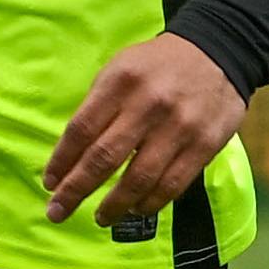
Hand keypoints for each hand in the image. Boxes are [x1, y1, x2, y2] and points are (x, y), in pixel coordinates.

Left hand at [41, 32, 245, 230]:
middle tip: (57, 213)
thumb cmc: (158, 65)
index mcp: (120, 82)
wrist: (218, 51)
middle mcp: (148, 105)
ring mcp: (179, 127)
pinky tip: (137, 208)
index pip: (81, 129)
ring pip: (139, 179)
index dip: (61, 161)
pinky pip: (173, 184)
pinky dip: (151, 203)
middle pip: (104, 158)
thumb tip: (73, 155)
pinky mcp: (205, 145)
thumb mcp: (120, 69)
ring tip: (100, 217)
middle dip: (76, 190)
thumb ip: (98, 106)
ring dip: (115, 205)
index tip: (50, 184)